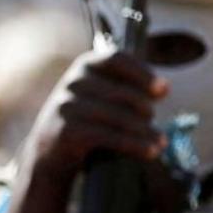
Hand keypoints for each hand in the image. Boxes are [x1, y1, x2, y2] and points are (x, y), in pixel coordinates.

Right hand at [0, 47, 169, 212]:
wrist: (48, 152)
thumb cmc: (84, 120)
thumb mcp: (98, 94)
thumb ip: (125, 86)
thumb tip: (164, 88)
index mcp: (84, 65)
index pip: (117, 59)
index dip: (142, 74)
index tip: (163, 91)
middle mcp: (73, 82)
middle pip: (121, 92)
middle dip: (144, 108)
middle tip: (155, 121)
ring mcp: (67, 106)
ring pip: (118, 116)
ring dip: (144, 131)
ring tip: (161, 142)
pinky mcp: (67, 131)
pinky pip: (109, 136)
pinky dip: (134, 145)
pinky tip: (150, 151)